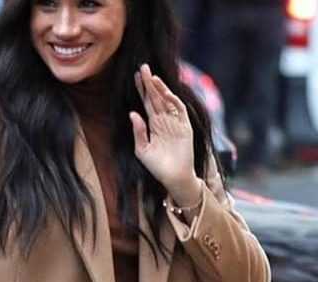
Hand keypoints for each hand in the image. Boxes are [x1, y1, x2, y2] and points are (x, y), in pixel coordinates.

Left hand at [129, 64, 199, 204]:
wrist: (173, 177)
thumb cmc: (157, 166)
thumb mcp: (142, 149)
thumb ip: (138, 132)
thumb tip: (132, 113)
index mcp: (153, 125)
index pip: (147, 103)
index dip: (142, 90)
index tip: (136, 77)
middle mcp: (164, 120)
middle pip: (156, 98)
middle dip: (149, 83)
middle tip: (143, 68)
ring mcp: (175, 122)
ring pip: (167, 101)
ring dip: (160, 88)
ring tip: (151, 76)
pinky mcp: (185, 126)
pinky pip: (179, 110)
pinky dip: (172, 100)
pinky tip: (164, 92)